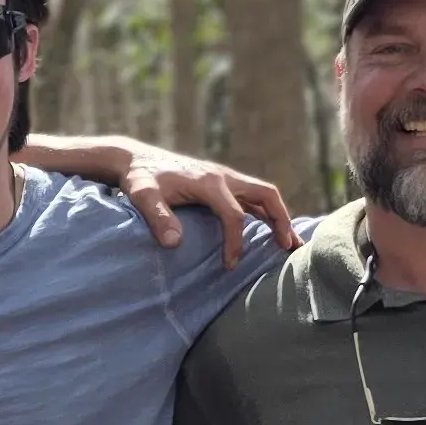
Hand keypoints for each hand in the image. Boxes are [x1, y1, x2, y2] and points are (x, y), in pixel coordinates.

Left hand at [111, 141, 300, 260]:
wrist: (135, 159)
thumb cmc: (139, 178)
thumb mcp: (143, 196)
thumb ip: (158, 217)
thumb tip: (174, 244)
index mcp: (209, 182)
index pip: (234, 214)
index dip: (235, 242)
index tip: (230, 265)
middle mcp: (223, 176)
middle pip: (266, 195)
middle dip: (280, 221)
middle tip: (288, 248)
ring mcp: (225, 178)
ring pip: (263, 195)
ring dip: (279, 217)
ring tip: (290, 243)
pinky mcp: (222, 183)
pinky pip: (251, 198)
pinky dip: (265, 213)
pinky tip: (269, 231)